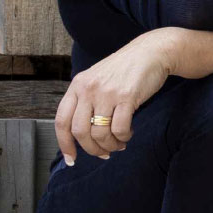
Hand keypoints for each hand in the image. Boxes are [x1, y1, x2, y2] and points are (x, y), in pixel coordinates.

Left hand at [56, 30, 212, 164]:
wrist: (150, 52)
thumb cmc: (125, 70)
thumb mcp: (97, 80)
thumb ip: (86, 102)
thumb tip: (84, 136)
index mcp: (78, 85)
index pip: (62, 120)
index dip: (64, 144)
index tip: (71, 159)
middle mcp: (88, 89)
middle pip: (80, 132)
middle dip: (92, 149)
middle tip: (104, 153)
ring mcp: (106, 93)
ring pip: (100, 134)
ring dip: (110, 145)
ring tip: (119, 143)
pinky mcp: (126, 97)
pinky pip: (119, 129)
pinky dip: (124, 137)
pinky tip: (129, 133)